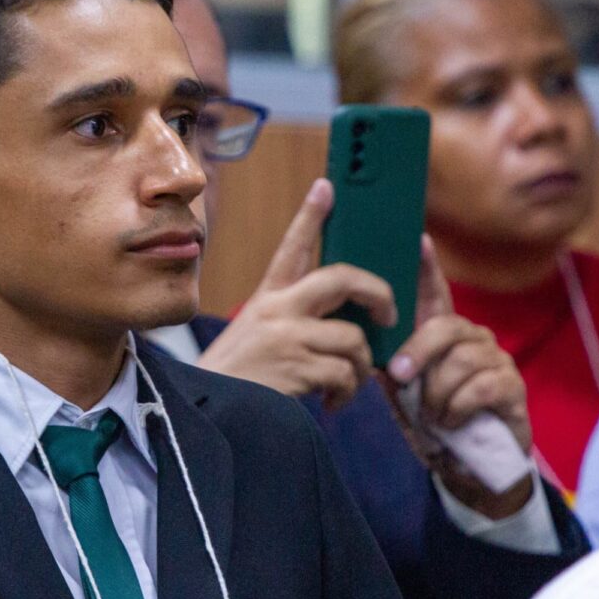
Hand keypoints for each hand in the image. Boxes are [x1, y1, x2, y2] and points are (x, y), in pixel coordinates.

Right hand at [197, 179, 396, 410]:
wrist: (210, 411)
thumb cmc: (240, 376)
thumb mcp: (256, 333)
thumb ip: (291, 318)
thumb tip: (345, 319)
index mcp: (267, 297)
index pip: (292, 247)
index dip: (311, 215)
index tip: (327, 187)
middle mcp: (276, 308)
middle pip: (342, 279)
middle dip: (379, 294)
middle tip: (388, 316)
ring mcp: (286, 336)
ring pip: (353, 338)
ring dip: (362, 367)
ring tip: (349, 383)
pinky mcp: (294, 367)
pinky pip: (346, 373)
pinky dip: (348, 393)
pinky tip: (333, 403)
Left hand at [385, 237, 534, 518]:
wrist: (466, 464)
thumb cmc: (431, 419)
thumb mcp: (404, 389)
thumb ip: (392, 360)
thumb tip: (360, 338)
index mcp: (443, 334)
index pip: (435, 293)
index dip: (427, 268)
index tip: (417, 238)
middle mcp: (472, 338)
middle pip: (445, 327)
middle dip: (418, 353)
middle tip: (401, 378)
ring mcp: (495, 360)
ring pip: (460, 361)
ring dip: (437, 395)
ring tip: (432, 415)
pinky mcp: (512, 387)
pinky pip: (481, 388)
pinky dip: (457, 409)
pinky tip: (451, 423)